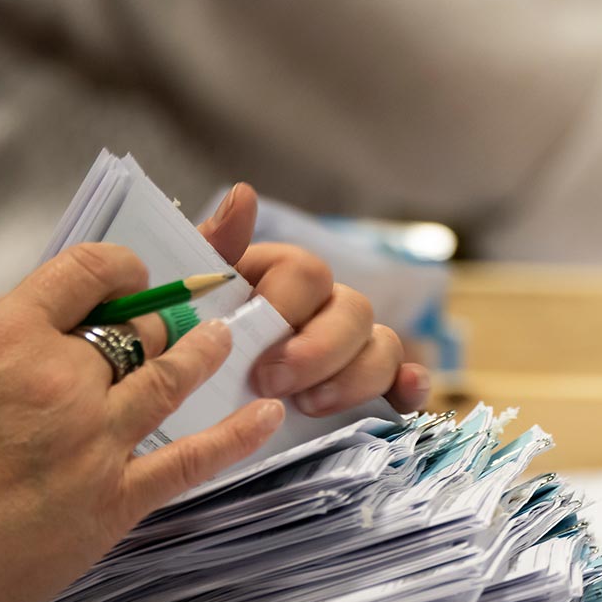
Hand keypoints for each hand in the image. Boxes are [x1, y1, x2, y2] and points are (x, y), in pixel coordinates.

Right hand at [0, 244, 286, 601]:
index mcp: (4, 337)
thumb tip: (36, 321)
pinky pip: (192, 457)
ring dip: (204, 352)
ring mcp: (94, 439)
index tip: (131, 275)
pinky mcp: (114, 498)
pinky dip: (237, 434)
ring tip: (226, 338)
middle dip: (156, 320)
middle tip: (173, 320)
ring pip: (172, 376)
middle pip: (137, 327)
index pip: (86, 272)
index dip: (120, 267)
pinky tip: (266, 413)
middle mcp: (59, 378)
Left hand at [196, 184, 430, 416]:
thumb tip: (244, 194)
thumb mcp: (191, 295)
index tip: (253, 353)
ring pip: (384, 346)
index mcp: (284, 277)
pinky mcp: (371, 387)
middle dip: (318, 351)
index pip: (308, 273)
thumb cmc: (193, 342)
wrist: (198, 393)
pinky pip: (404, 379)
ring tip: (309, 407)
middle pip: (355, 309)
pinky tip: (403, 395)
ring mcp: (354, 347)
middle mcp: (326, 306)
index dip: (287, 309)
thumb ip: (215, 248)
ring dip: (355, 377)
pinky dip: (410, 386)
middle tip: (272, 384)